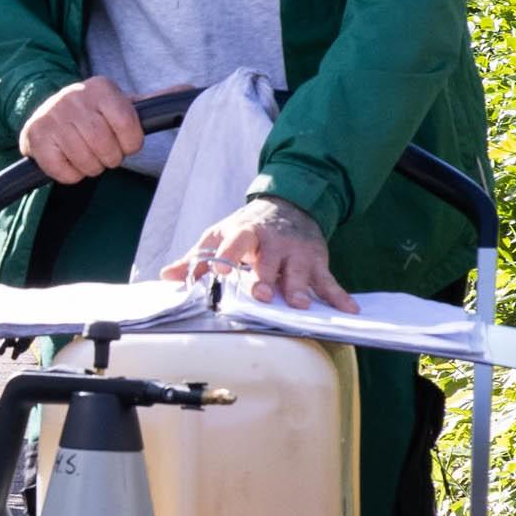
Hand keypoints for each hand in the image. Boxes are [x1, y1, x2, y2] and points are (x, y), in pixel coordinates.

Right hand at [22, 77, 144, 183]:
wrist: (45, 113)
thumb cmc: (92, 114)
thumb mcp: (121, 104)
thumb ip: (152, 102)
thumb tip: (190, 90)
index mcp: (101, 88)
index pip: (129, 126)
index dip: (130, 143)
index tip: (123, 141)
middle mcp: (74, 97)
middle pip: (106, 148)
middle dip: (110, 158)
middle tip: (103, 151)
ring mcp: (52, 117)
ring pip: (86, 163)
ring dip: (91, 167)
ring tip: (86, 154)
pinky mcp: (36, 138)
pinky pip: (64, 173)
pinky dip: (72, 175)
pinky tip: (68, 159)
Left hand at [166, 196, 350, 311]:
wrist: (289, 205)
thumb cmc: (248, 229)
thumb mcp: (220, 235)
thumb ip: (197, 258)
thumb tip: (167, 275)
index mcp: (245, 232)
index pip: (234, 242)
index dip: (226, 255)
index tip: (219, 272)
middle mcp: (273, 241)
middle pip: (269, 260)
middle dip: (266, 277)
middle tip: (263, 295)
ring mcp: (297, 252)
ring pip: (299, 271)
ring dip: (299, 288)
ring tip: (298, 305)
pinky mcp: (317, 261)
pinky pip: (329, 281)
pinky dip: (339, 296)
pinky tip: (349, 310)